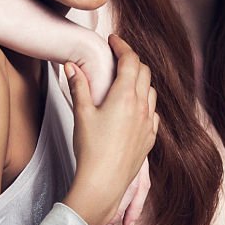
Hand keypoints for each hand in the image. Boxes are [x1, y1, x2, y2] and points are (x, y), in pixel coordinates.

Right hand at [62, 34, 158, 224]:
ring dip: (140, 81)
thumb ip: (79, 87)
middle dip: (132, 60)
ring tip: (125, 81)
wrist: (103, 183)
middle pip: (144, 72)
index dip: (122, 46)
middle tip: (117, 57)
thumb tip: (71, 66)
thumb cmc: (91, 150)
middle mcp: (142, 107)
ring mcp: (149, 123)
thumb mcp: (82, 114)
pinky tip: (134, 108)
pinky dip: (145, 103)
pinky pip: (153, 112)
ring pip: (151, 92)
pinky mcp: (150, 138)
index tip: (113, 40)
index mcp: (125, 96)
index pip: (130, 61)